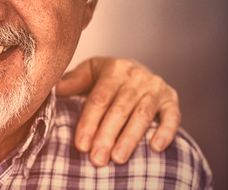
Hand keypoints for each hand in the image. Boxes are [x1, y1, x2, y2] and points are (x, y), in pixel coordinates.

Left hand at [56, 57, 180, 166]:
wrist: (135, 71)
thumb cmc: (105, 79)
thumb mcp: (88, 74)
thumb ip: (73, 82)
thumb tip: (54, 90)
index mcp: (114, 69)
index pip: (99, 99)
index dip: (89, 123)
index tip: (80, 146)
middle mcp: (136, 76)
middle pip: (120, 109)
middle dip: (107, 136)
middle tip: (97, 159)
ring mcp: (156, 87)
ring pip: (142, 115)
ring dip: (130, 138)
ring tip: (118, 159)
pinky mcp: (172, 98)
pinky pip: (172, 116)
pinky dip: (166, 131)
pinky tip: (155, 148)